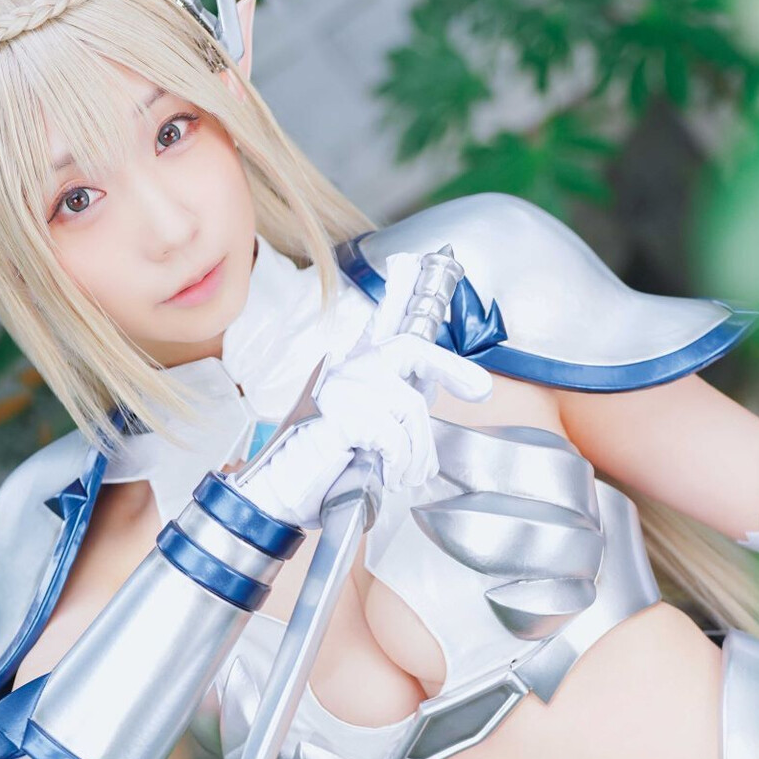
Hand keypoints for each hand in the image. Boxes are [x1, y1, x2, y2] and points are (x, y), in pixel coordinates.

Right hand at [237, 252, 491, 525]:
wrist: (278, 496)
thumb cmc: (321, 469)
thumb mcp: (364, 432)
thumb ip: (390, 407)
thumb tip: (423, 392)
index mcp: (352, 368)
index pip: (380, 319)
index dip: (400, 289)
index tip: (415, 262)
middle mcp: (346, 369)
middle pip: (410, 349)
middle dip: (452, 367)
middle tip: (480, 390)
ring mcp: (341, 388)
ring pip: (410, 407)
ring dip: (418, 452)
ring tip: (408, 474)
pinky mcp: (339, 414)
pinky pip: (394, 434)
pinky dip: (401, 462)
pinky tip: (390, 475)